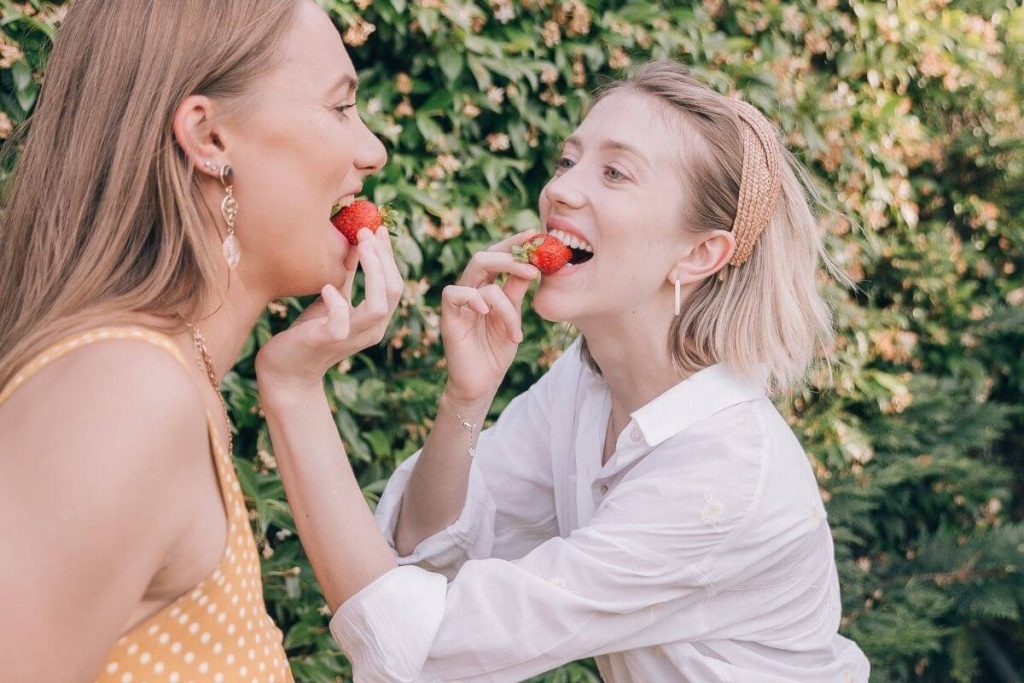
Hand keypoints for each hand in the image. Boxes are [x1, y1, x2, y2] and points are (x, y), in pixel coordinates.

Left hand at [255, 228, 402, 394]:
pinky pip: (341, 323)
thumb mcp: (332, 298)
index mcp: (375, 319)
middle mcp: (371, 330)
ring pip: (377, 307)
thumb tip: (357, 242)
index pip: (395, 284)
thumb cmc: (309, 331)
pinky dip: (337, 302)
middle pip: (394, 292)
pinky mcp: (328, 342)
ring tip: (359, 247)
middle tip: (366, 231)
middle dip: (384, 258)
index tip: (378, 228)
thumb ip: (347, 275)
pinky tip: (326, 287)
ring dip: (373, 273)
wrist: (286, 369)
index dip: (388, 255)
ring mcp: (352, 338)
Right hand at [441, 231, 539, 403]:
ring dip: (503, 295)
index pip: (497, 256)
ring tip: (516, 324)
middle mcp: (471, 290)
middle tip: (533, 267)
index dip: (513, 243)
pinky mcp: (449, 318)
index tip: (535, 234)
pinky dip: (473, 298)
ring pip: (476, 273)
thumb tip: (532, 265)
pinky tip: (487, 312)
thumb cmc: (496, 351)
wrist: (482, 384)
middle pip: (483, 256)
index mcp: (486, 288)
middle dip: (509, 256)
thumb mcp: (513, 318)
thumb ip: (516, 292)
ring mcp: (459, 303)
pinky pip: (454, 294)